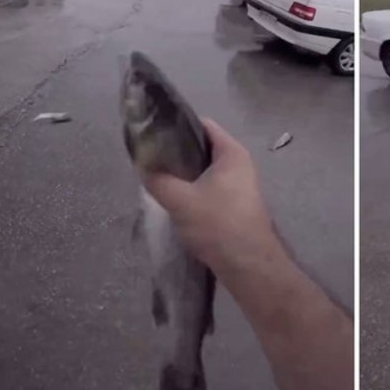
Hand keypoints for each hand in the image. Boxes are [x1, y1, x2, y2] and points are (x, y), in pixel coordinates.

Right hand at [140, 119, 279, 273]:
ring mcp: (239, 186)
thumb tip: (141, 165)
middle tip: (152, 158)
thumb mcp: (179, 200)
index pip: (202, 124)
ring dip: (184, 174)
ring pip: (205, 171)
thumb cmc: (217, 224)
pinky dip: (193, 190)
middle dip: (178, 152)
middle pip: (203, 148)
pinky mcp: (235, 205)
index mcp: (231, 153)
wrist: (248, 265)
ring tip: (160, 178)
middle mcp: (239, 164)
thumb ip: (157, 179)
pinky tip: (176, 200)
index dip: (177, 125)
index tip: (154, 133)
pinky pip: (209, 188)